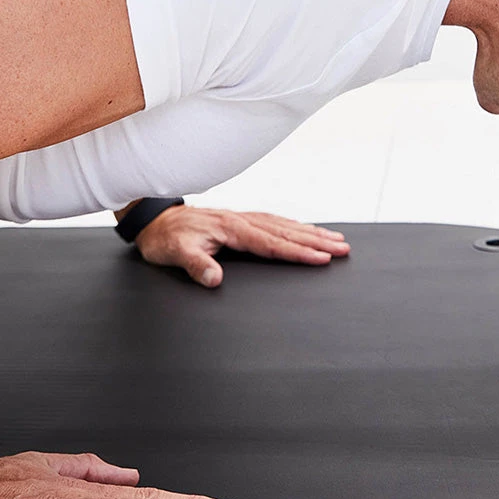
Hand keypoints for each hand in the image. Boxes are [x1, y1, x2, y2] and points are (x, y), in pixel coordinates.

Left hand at [134, 204, 349, 286]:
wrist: (154, 220)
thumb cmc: (165, 239)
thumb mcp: (175, 254)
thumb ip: (196, 266)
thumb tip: (215, 279)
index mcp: (231, 229)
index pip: (272, 244)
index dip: (298, 253)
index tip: (322, 259)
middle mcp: (242, 221)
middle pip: (287, 232)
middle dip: (317, 241)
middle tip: (344, 248)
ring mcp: (243, 219)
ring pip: (285, 225)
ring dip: (312, 233)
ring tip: (336, 239)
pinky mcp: (241, 221)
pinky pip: (276, 222)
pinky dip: (296, 227)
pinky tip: (306, 231)